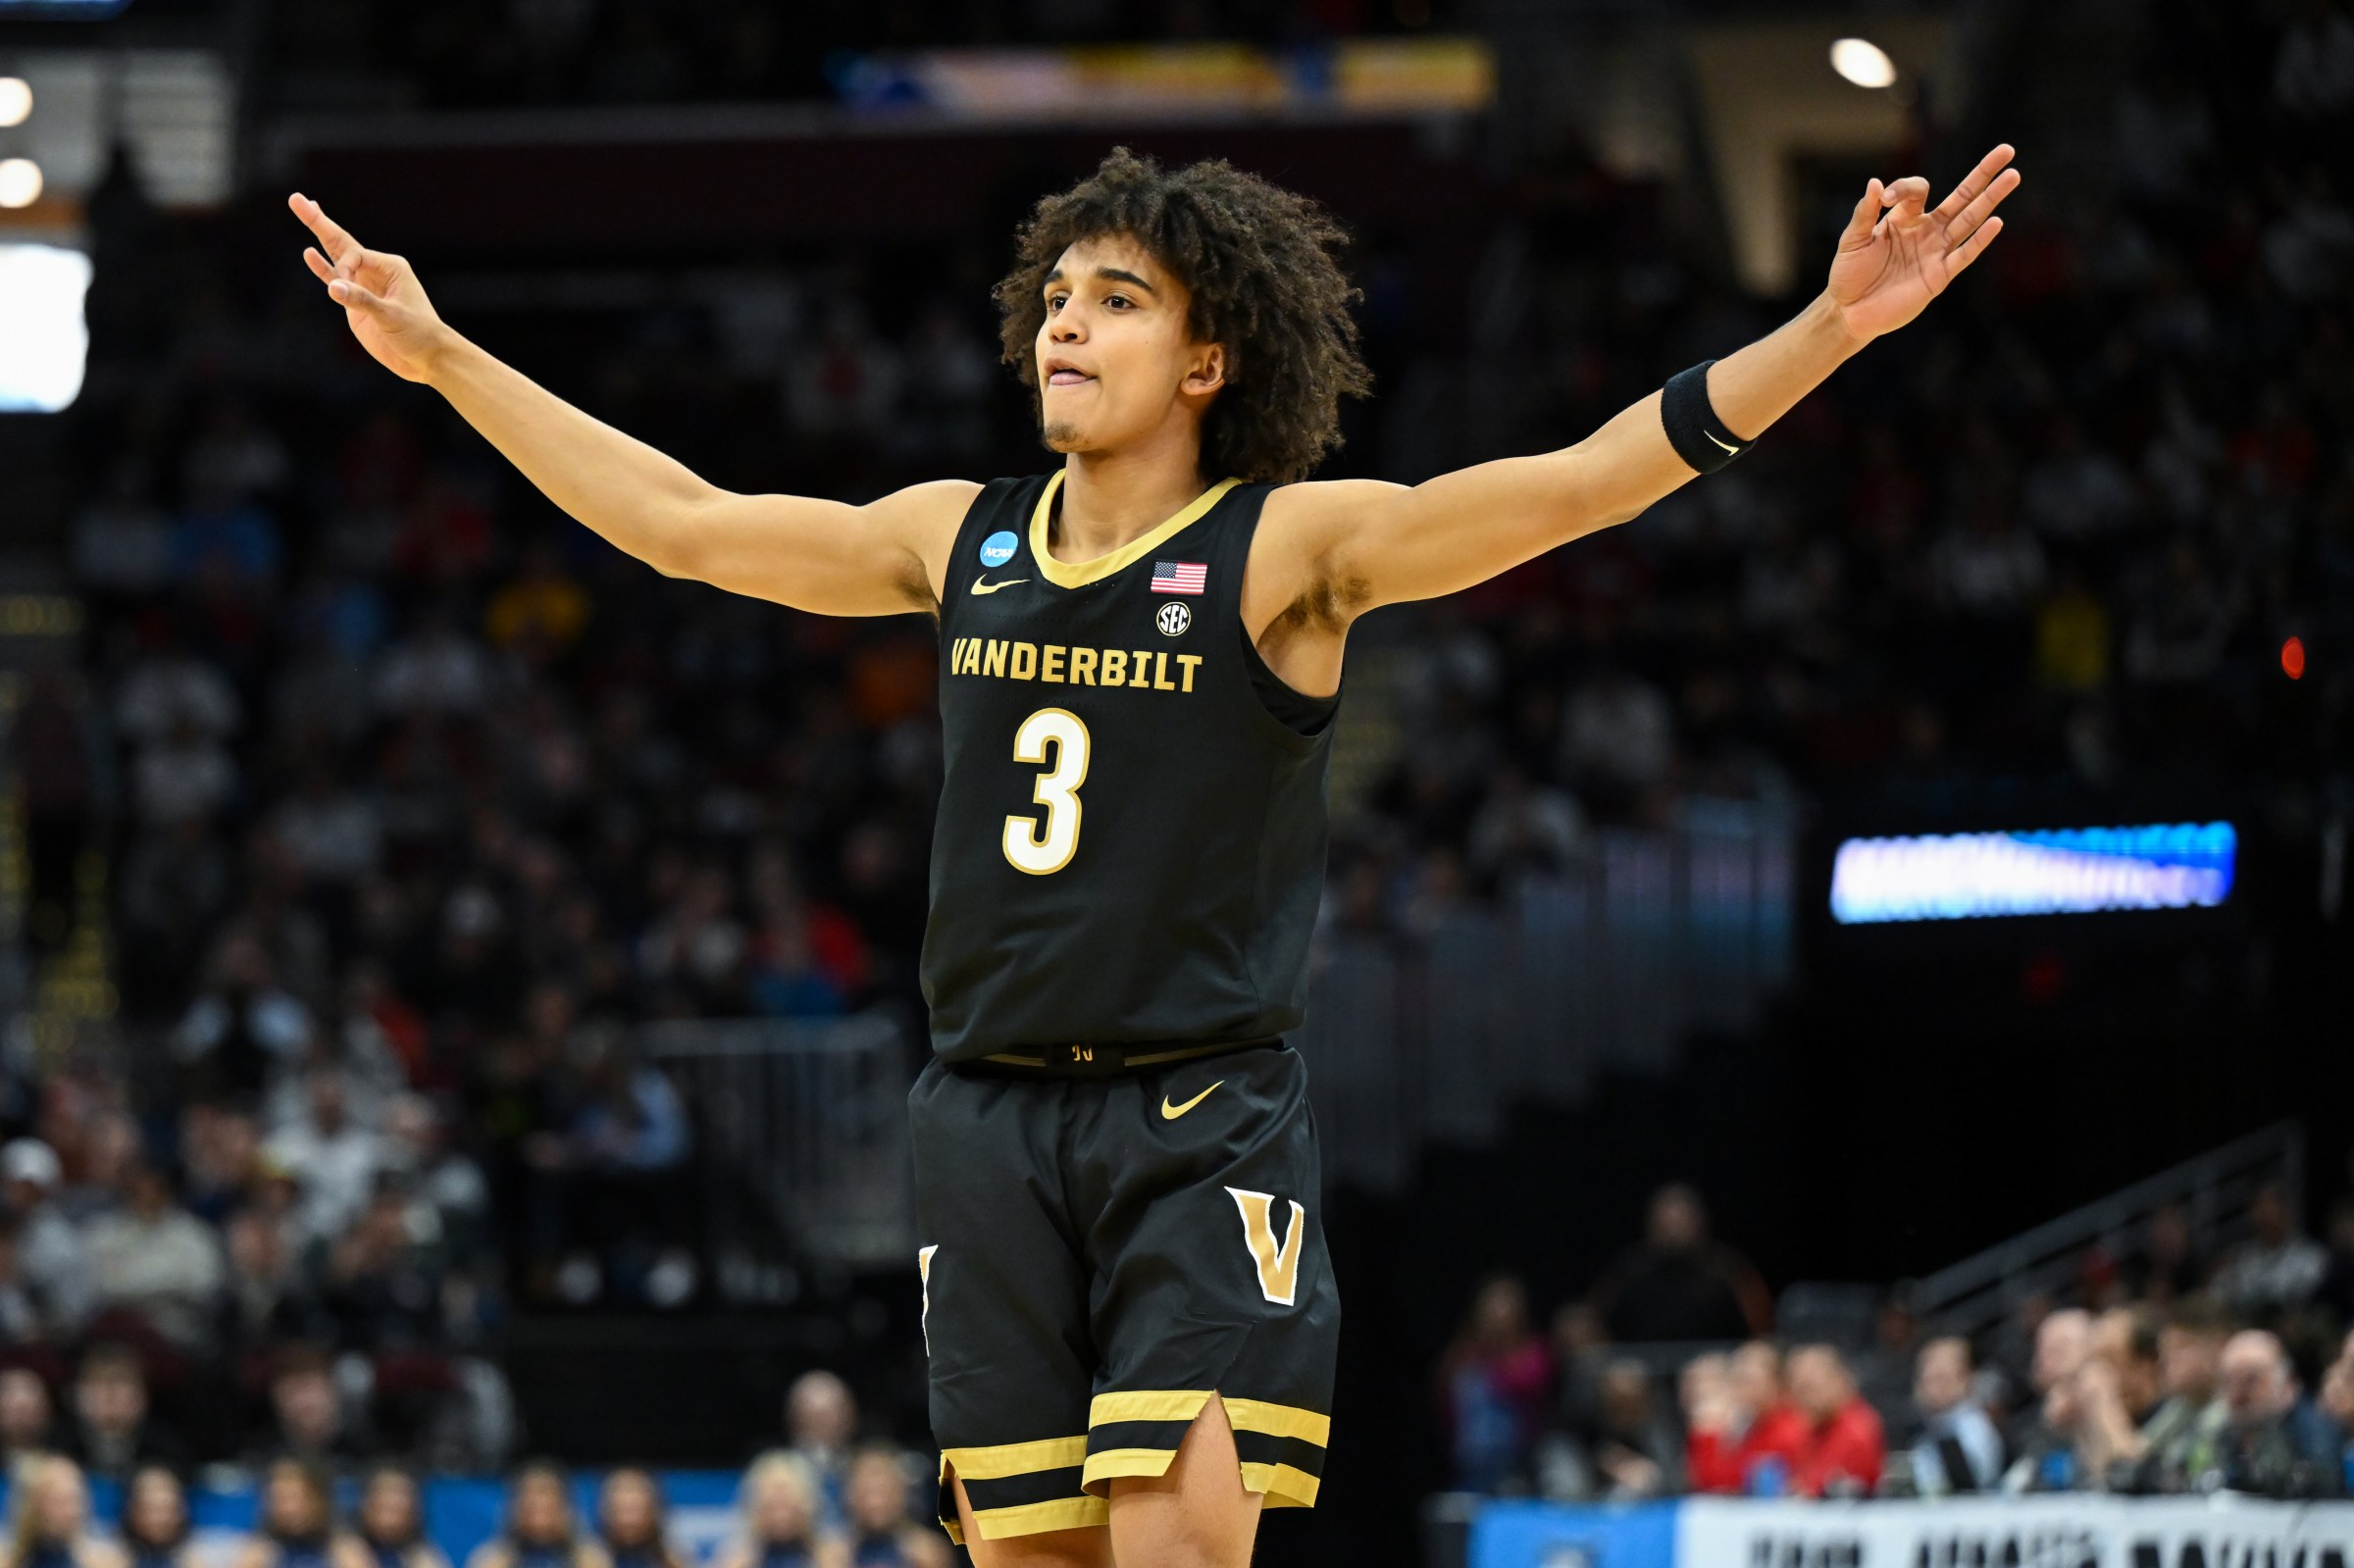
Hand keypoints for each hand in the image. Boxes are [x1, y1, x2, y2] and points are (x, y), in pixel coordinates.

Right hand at [289, 192, 453, 382]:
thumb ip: (362, 301)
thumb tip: (333, 287)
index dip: (343, 268)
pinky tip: (309, 253)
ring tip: (301, 209)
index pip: (355, 255)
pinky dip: (322, 270)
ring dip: (318, 238)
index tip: (342, 289)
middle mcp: (375, 272)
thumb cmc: (419, 333)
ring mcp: (364, 287)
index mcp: (391, 267)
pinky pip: (335, 283)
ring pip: (336, 259)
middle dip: (319, 221)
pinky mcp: (356, 305)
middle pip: (341, 243)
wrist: (427, 359)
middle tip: (296, 198)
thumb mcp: (392, 316)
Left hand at [1825, 144, 2018, 341]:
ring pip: (1969, 221)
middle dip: (1983, 174)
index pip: (1918, 190)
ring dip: (1990, 199)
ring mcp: (1935, 252)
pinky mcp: (1939, 276)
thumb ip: (1865, 212)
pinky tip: (1996, 222)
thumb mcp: (1852, 239)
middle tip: (2006, 150)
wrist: (1848, 312)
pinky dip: (1979, 240)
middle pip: (1961, 198)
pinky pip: (1963, 255)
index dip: (1903, 188)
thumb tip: (1876, 183)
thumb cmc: (1849, 274)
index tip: (1885, 198)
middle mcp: (1926, 231)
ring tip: (2012, 176)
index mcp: (1904, 219)